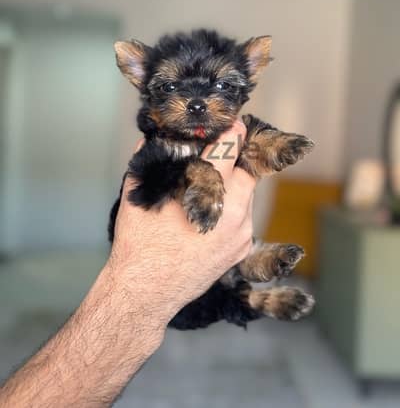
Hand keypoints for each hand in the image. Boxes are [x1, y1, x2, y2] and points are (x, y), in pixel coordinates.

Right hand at [108, 119, 255, 327]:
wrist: (145, 294)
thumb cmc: (139, 244)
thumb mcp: (138, 194)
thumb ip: (150, 159)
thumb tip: (154, 137)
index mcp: (211, 194)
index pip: (232, 147)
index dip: (232, 129)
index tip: (230, 122)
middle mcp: (235, 213)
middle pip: (247, 169)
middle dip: (233, 159)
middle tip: (213, 156)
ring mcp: (242, 234)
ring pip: (247, 193)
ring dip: (230, 183)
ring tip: (202, 188)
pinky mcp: (242, 249)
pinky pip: (244, 216)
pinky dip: (230, 206)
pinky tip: (206, 212)